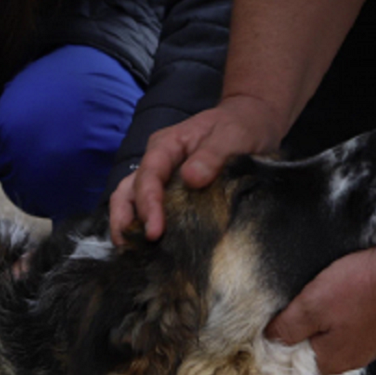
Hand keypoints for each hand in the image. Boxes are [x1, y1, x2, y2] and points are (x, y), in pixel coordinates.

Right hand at [109, 95, 288, 242]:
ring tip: (133, 253)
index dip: (148, 205)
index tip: (154, 232)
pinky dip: (144, 227)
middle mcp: (157, 161)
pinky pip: (149, 208)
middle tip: (130, 248)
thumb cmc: (241, 126)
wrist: (251, 121)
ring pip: (131, 200)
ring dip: (129, 226)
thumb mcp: (232, 136)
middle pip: (128, 190)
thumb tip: (190, 179)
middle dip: (124, 220)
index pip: (148, 176)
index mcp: (167, 145)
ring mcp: (162, 177)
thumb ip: (212, 155)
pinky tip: (149, 249)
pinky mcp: (171, 191)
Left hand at [266, 245, 375, 374]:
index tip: (269, 324)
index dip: (278, 345)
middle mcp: (351, 360)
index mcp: (330, 362)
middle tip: (289, 306)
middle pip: (314, 352)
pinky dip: (342, 315)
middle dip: (300, 333)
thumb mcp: (312, 306)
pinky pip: (353, 327)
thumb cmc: (362, 289)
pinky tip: (341, 297)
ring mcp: (370, 345)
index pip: (293, 366)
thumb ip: (288, 328)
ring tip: (315, 298)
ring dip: (322, 322)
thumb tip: (268, 341)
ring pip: (334, 338)